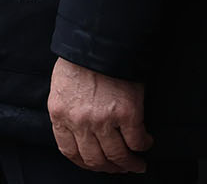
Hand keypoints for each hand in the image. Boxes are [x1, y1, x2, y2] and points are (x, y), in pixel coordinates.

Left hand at [47, 58, 151, 172]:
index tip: (95, 164)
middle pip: (95, 159)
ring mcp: (104, 120)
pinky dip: (143, 146)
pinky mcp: (127, 114)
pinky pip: (137, 141)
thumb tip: (77, 130)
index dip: (85, 163)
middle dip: (109, 168)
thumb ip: (67, 110)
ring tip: (137, 163)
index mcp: (60, 114)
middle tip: (119, 167)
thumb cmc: (80, 58)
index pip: (69, 151)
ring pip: (118, 155)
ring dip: (129, 164)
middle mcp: (80, 121)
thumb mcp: (61, 86)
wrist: (99, 39)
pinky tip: (146, 142)